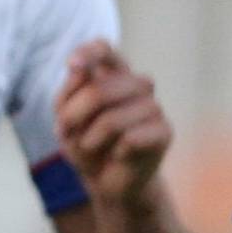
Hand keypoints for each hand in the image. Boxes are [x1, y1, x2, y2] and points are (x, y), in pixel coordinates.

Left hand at [55, 41, 172, 206]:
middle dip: (75, 116)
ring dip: (92, 139)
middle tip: (66, 132)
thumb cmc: (87, 146)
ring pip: (113, 119)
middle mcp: (137, 84)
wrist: (109, 183)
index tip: (71, 66)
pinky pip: (130, 139)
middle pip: (100, 90)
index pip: (105, 49)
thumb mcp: (66, 120)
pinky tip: (118, 156)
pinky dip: (115, 153)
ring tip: (91, 147)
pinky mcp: (165, 131)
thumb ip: (68, 94)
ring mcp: (153, 106)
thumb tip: (79, 73)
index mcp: (113, 74)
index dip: (88, 53)